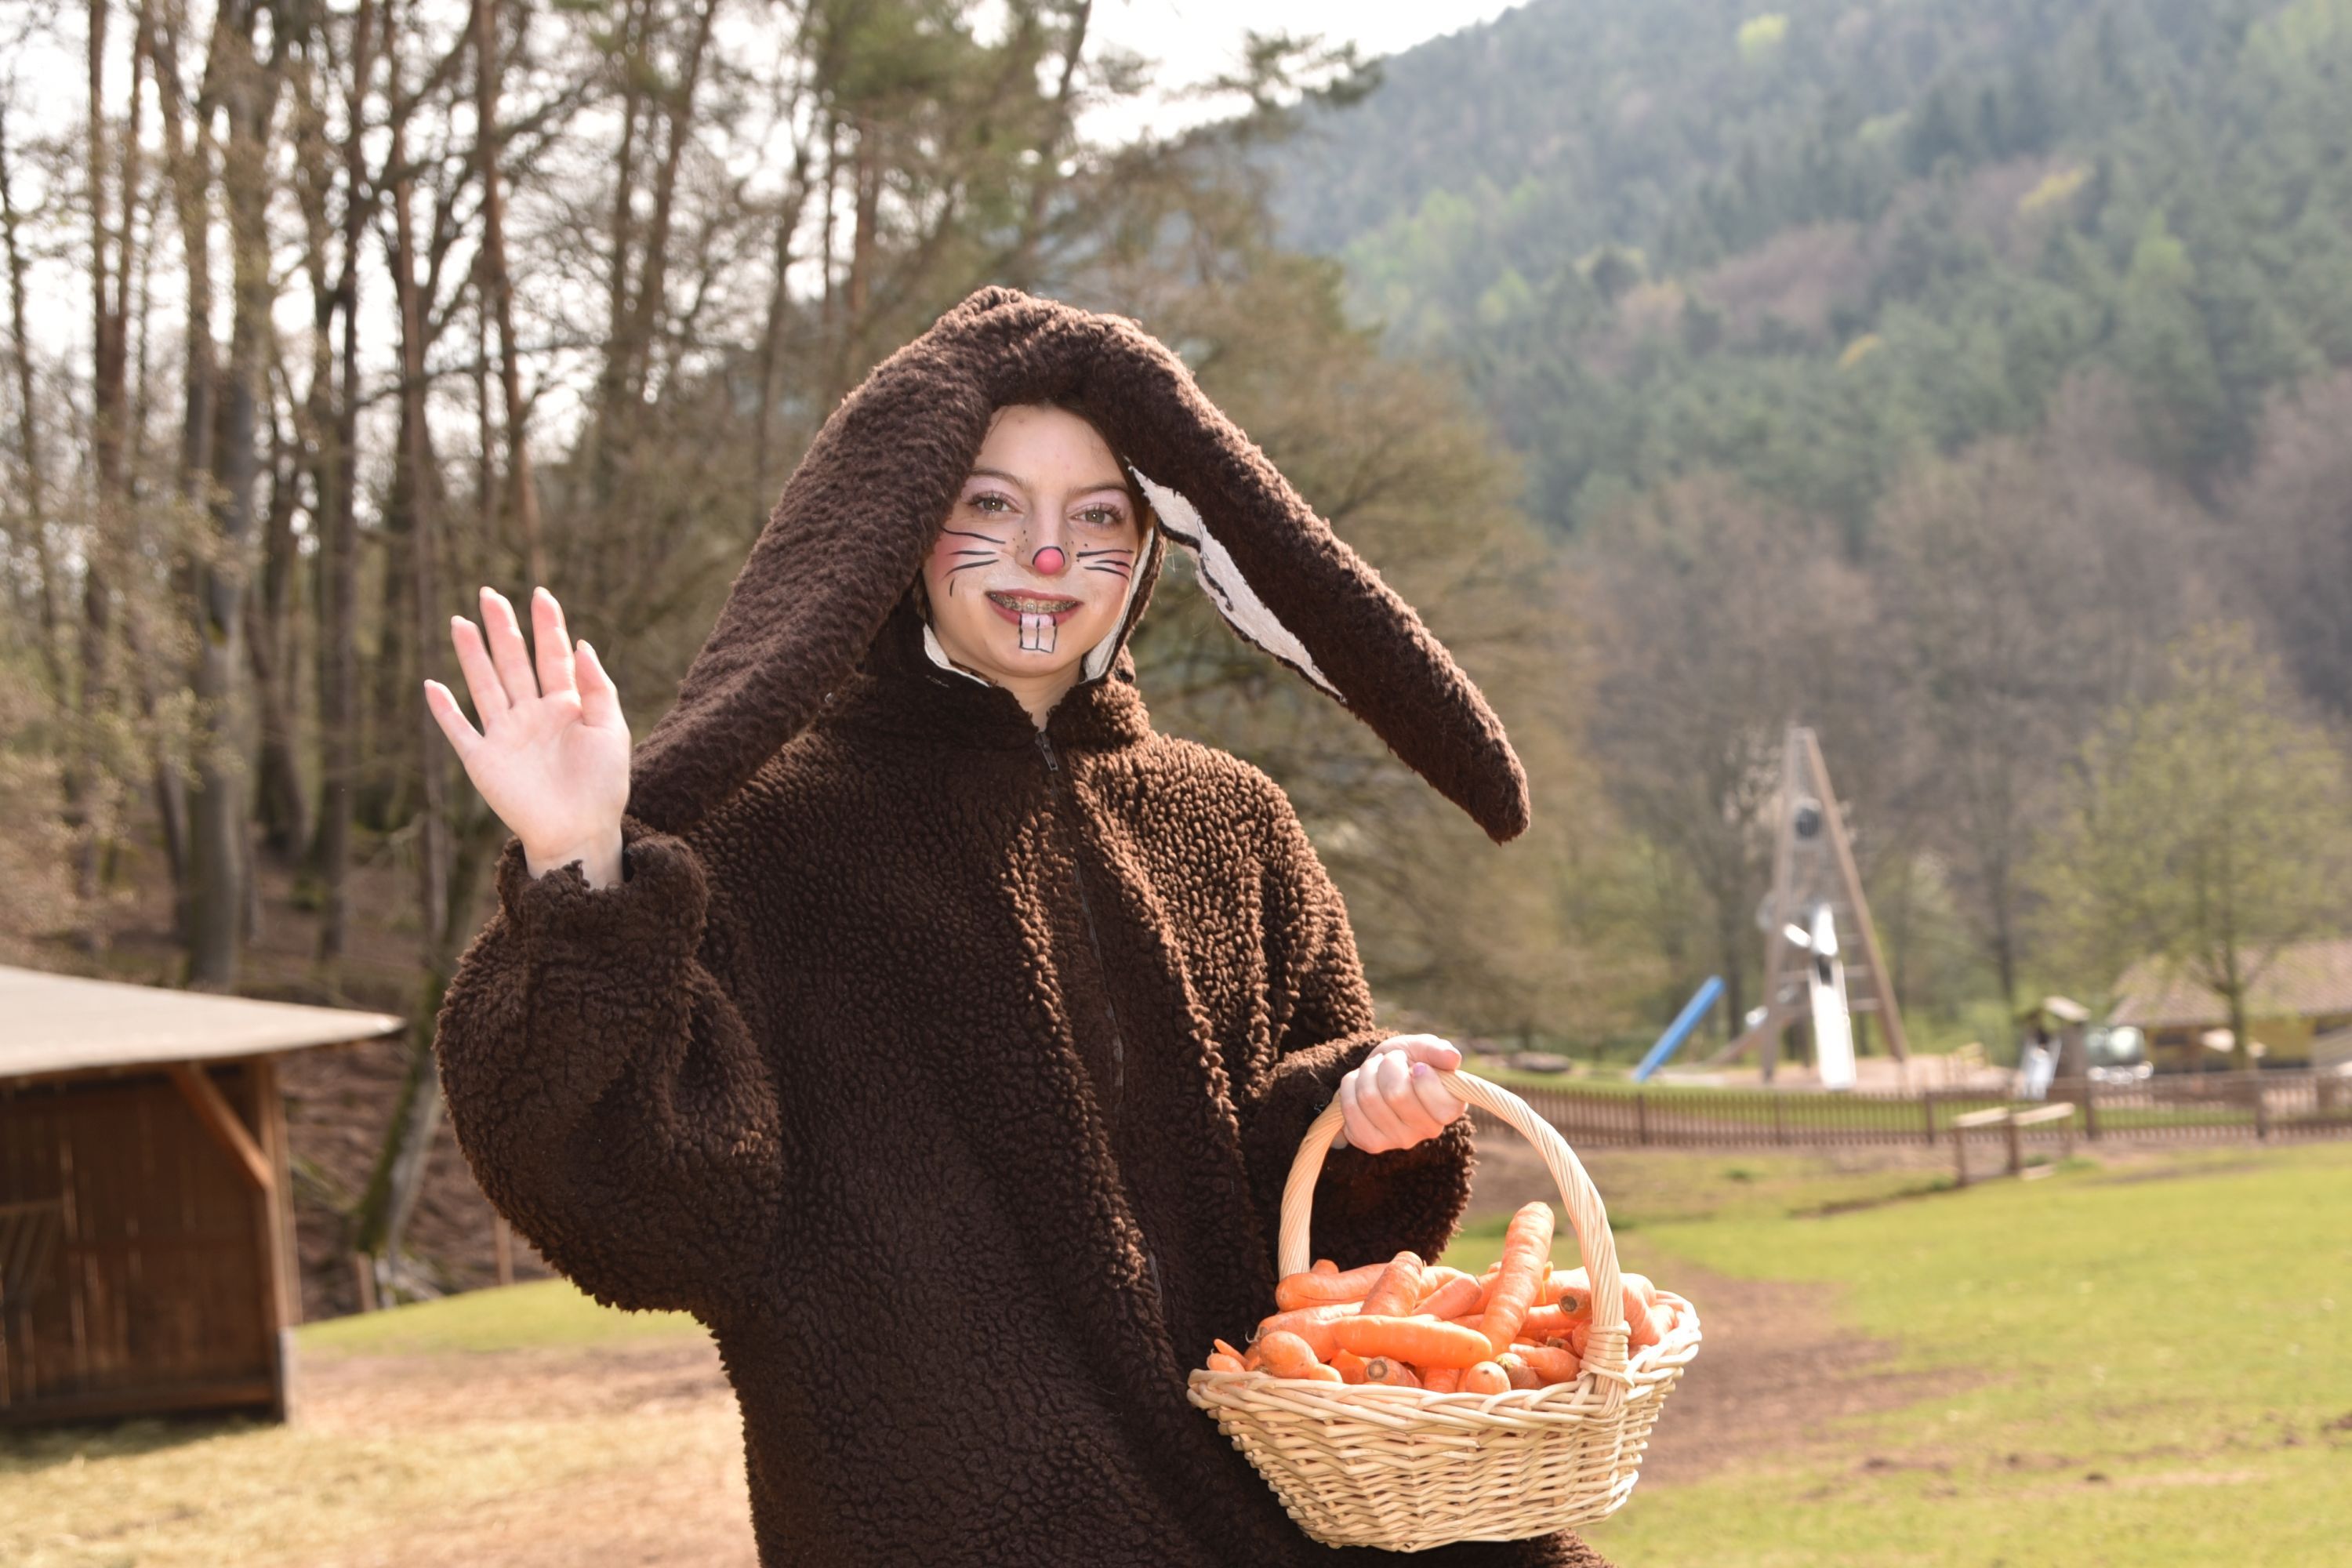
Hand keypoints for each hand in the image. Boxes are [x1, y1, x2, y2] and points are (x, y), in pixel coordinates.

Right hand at [424, 585, 631, 887]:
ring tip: (460, 622)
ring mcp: (506, 735)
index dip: (547, 626)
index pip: (552, 656)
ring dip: (471, 655)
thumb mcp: (611, 732)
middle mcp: (532, 715)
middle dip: (502, 628)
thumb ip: (598, 689)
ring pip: (484, 685)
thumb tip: (582, 644)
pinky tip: (432, 685)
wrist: (580, 832)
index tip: (540, 594)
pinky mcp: (484, 761)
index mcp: (565, 706)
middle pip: (513, 662)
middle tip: (489, 593)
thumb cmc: (603, 786)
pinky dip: (445, 710)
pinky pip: (459, 730)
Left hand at [1335, 1035, 1466, 1154]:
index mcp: (1450, 1108)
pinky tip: (1360, 1087)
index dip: (1423, 1076)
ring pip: (1369, 1097)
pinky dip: (1350, 1087)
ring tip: (1375, 1071)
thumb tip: (1453, 1058)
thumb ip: (1437, 1050)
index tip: (1416, 1066)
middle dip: (1388, 1065)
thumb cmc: (1407, 1061)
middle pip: (1396, 1094)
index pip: (1440, 1103)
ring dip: (1367, 1072)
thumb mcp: (1421, 1048)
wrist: (1378, 1075)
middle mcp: (1429, 1130)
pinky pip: (1350, 1109)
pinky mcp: (1372, 1144)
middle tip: (1390, 1061)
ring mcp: (1400, 1140)